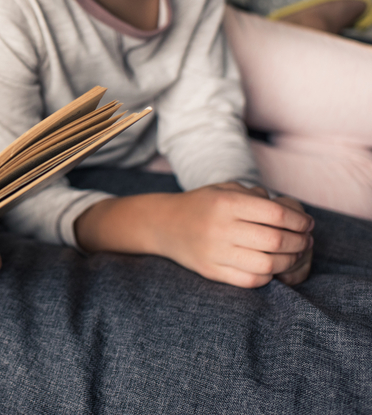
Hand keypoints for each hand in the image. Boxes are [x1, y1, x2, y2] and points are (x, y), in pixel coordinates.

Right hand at [75, 182, 313, 287]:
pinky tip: (271, 266)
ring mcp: (215, 252)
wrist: (164, 224)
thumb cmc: (202, 205)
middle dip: (300, 242)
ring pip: (268, 264)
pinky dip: (268, 275)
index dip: (300, 221)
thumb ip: (258, 197)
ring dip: (288, 261)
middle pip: (276, 240)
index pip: (277, 214)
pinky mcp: (212, 272)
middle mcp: (220, 228)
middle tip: (304, 240)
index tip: (307, 224)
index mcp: (225, 203)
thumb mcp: (225, 189)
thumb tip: (293, 214)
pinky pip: (251, 280)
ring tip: (292, 254)